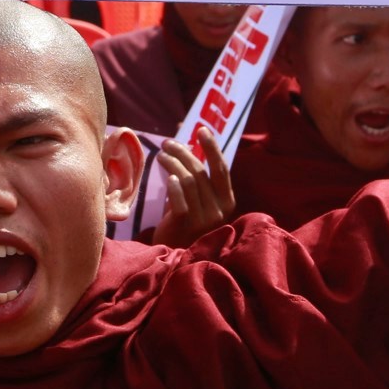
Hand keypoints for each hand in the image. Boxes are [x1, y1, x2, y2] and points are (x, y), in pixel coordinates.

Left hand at [152, 125, 237, 247]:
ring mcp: (204, 219)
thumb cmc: (184, 225)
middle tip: (167, 143)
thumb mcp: (195, 199)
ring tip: (161, 155)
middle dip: (184, 152)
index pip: (221, 169)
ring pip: (189, 181)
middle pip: (201, 172)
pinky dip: (174, 186)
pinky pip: (181, 200)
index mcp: (227, 201)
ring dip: (173, 163)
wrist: (175, 259)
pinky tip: (167, 176)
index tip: (202, 130)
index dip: (212, 148)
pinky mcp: (186, 225)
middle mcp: (219, 210)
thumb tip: (185, 140)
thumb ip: (194, 175)